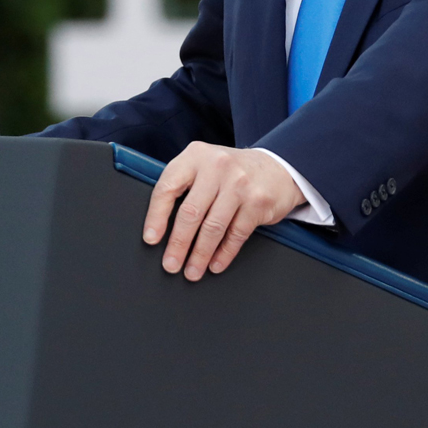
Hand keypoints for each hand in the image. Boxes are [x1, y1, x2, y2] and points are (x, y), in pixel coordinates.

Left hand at [144, 143, 306, 280]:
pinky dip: (223, 254)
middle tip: (171, 264)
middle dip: (178, 244)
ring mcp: (240, 184)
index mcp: (195, 155)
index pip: (167, 187)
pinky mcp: (258, 202)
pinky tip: (215, 264)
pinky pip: (236, 234)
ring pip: (213, 227)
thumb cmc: (231, 172)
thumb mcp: (204, 166)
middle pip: (190, 212)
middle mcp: (217, 166)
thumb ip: (184, 185)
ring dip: (200, 255)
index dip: (156, 216)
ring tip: (192, 271)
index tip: (151, 239)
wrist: (276, 167)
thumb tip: (159, 225)